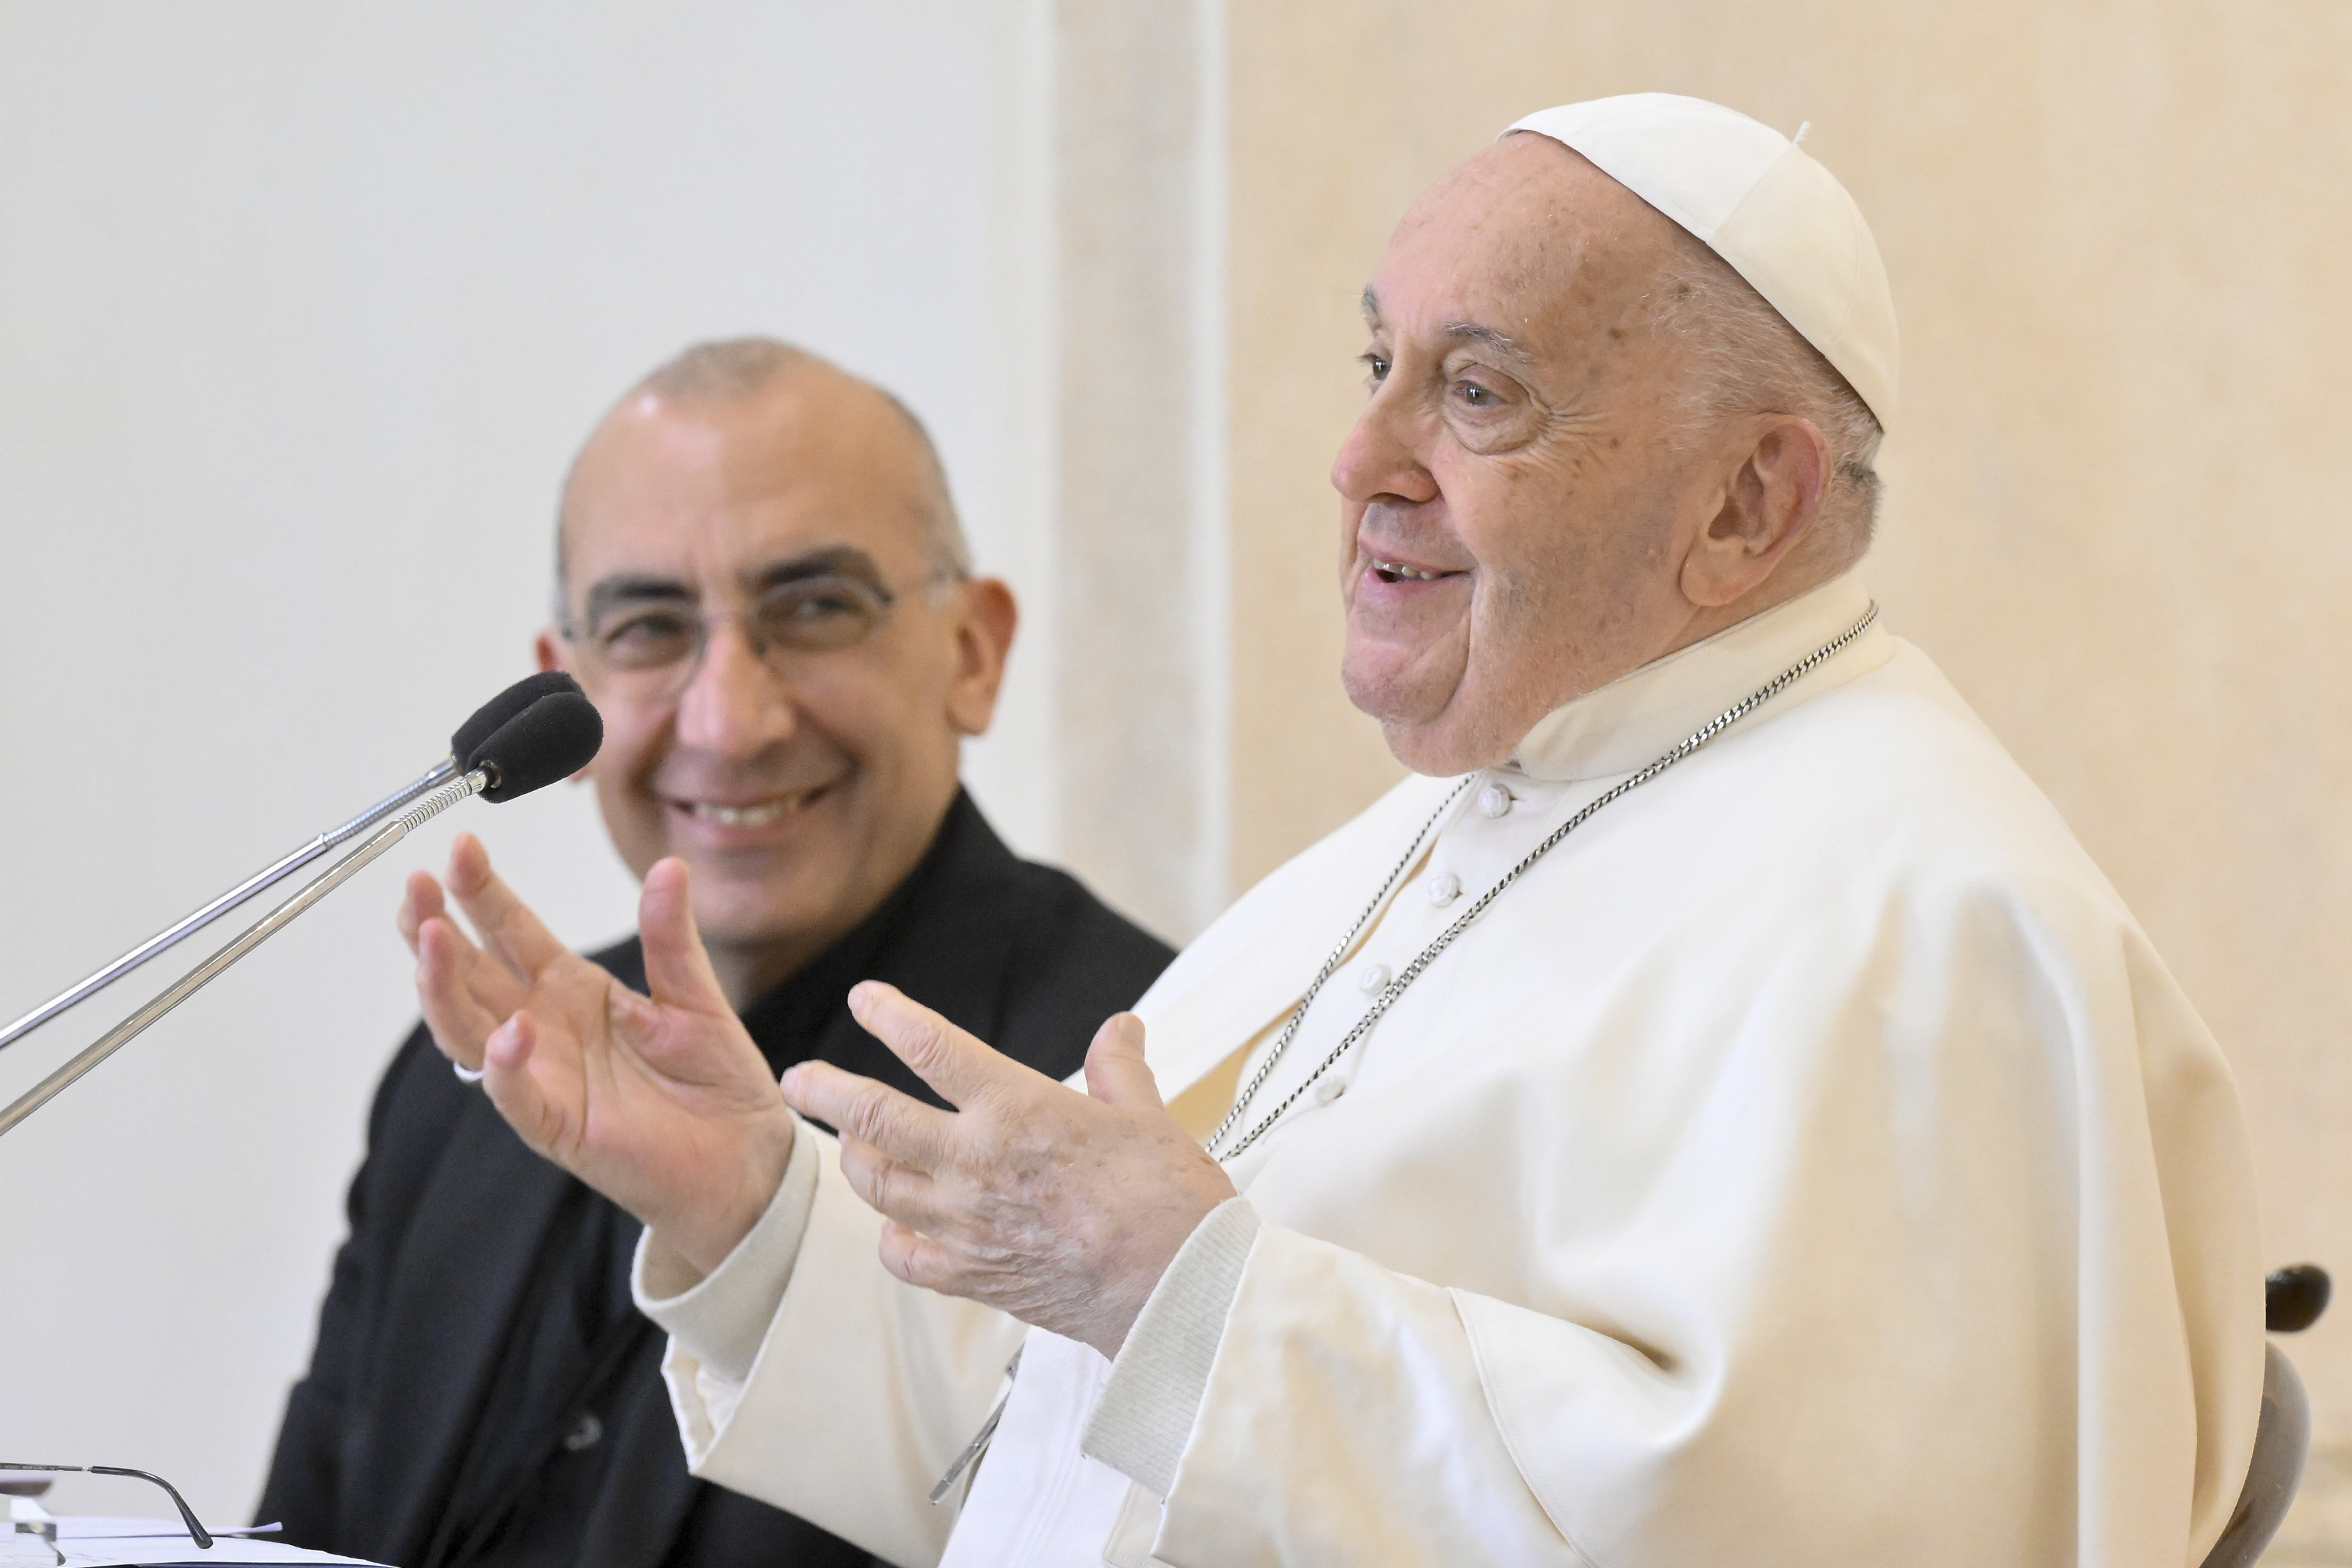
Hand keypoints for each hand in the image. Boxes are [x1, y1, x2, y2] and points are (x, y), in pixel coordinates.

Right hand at [409, 834, 795, 1274]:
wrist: (744, 1156)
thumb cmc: (715, 1081)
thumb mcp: (696, 995)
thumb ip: (672, 937)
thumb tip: (669, 866)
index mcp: (573, 990)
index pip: (511, 931)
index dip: (482, 892)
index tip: (461, 846)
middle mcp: (544, 1028)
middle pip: (471, 973)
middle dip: (436, 929)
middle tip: (416, 887)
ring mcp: (544, 1077)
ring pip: (470, 1029)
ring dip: (445, 987)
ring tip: (432, 939)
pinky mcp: (558, 1126)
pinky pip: (516, 1095)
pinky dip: (504, 1066)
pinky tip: (505, 1034)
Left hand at [780, 983, 1237, 1357]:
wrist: (1176, 1288)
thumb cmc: (1168, 1198)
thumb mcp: (1147, 1115)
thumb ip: (1119, 1068)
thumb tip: (1121, 1026)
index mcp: (1016, 1109)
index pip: (933, 1047)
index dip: (891, 1015)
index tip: (867, 998)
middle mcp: (974, 1162)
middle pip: (873, 1117)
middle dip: (825, 1091)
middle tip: (799, 1078)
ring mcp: (964, 1224)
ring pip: (877, 1185)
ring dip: (854, 1159)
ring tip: (848, 1144)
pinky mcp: (971, 1277)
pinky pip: (904, 1256)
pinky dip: (891, 1238)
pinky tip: (894, 1227)